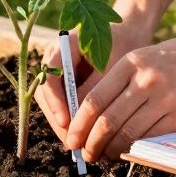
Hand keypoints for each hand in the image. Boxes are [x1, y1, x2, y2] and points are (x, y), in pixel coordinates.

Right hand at [35, 18, 151, 141]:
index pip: (49, 75)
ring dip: (63, 123)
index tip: (67, 122)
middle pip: (46, 92)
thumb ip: (94, 89)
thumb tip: (79, 120)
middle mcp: (55, 57)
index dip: (56, 101)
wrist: (129, 32)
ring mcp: (57, 70)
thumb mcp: (112, 67)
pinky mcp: (65, 81)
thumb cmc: (123, 44)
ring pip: (51, 101)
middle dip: (58, 119)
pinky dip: (71, 119)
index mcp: (64, 45)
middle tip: (73, 142)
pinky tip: (84, 135)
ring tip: (79, 144)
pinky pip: (62, 102)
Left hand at [64, 25, 175, 162]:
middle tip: (84, 154)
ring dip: (111, 150)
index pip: (94, 100)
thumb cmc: (175, 58)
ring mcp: (165, 97)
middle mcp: (145, 79)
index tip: (71, 140)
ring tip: (104, 156)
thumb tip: (93, 122)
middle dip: (91, 143)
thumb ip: (120, 84)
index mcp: (129, 63)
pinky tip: (128, 152)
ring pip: (127, 133)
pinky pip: (151, 138)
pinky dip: (135, 149)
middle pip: (107, 121)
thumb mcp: (142, 59)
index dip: (79, 125)